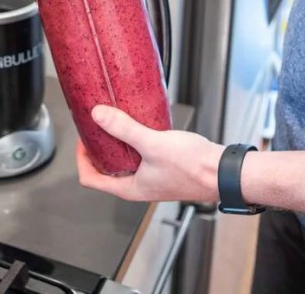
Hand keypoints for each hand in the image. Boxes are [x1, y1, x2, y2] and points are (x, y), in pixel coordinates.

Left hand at [76, 105, 224, 201]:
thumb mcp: (153, 144)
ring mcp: (151, 178)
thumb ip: (124, 129)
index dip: (81, 158)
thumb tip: (98, 115)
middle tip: (97, 126)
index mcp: (129, 188)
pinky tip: (139, 124)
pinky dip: (134, 141)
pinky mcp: (163, 167)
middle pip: (104, 169)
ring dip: (116, 143)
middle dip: (97, 147)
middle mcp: (138, 186)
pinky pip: (140, 155)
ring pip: (123, 161)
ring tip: (115, 121)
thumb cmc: (193, 167)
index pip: (90, 179)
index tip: (83, 137)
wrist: (223, 172)